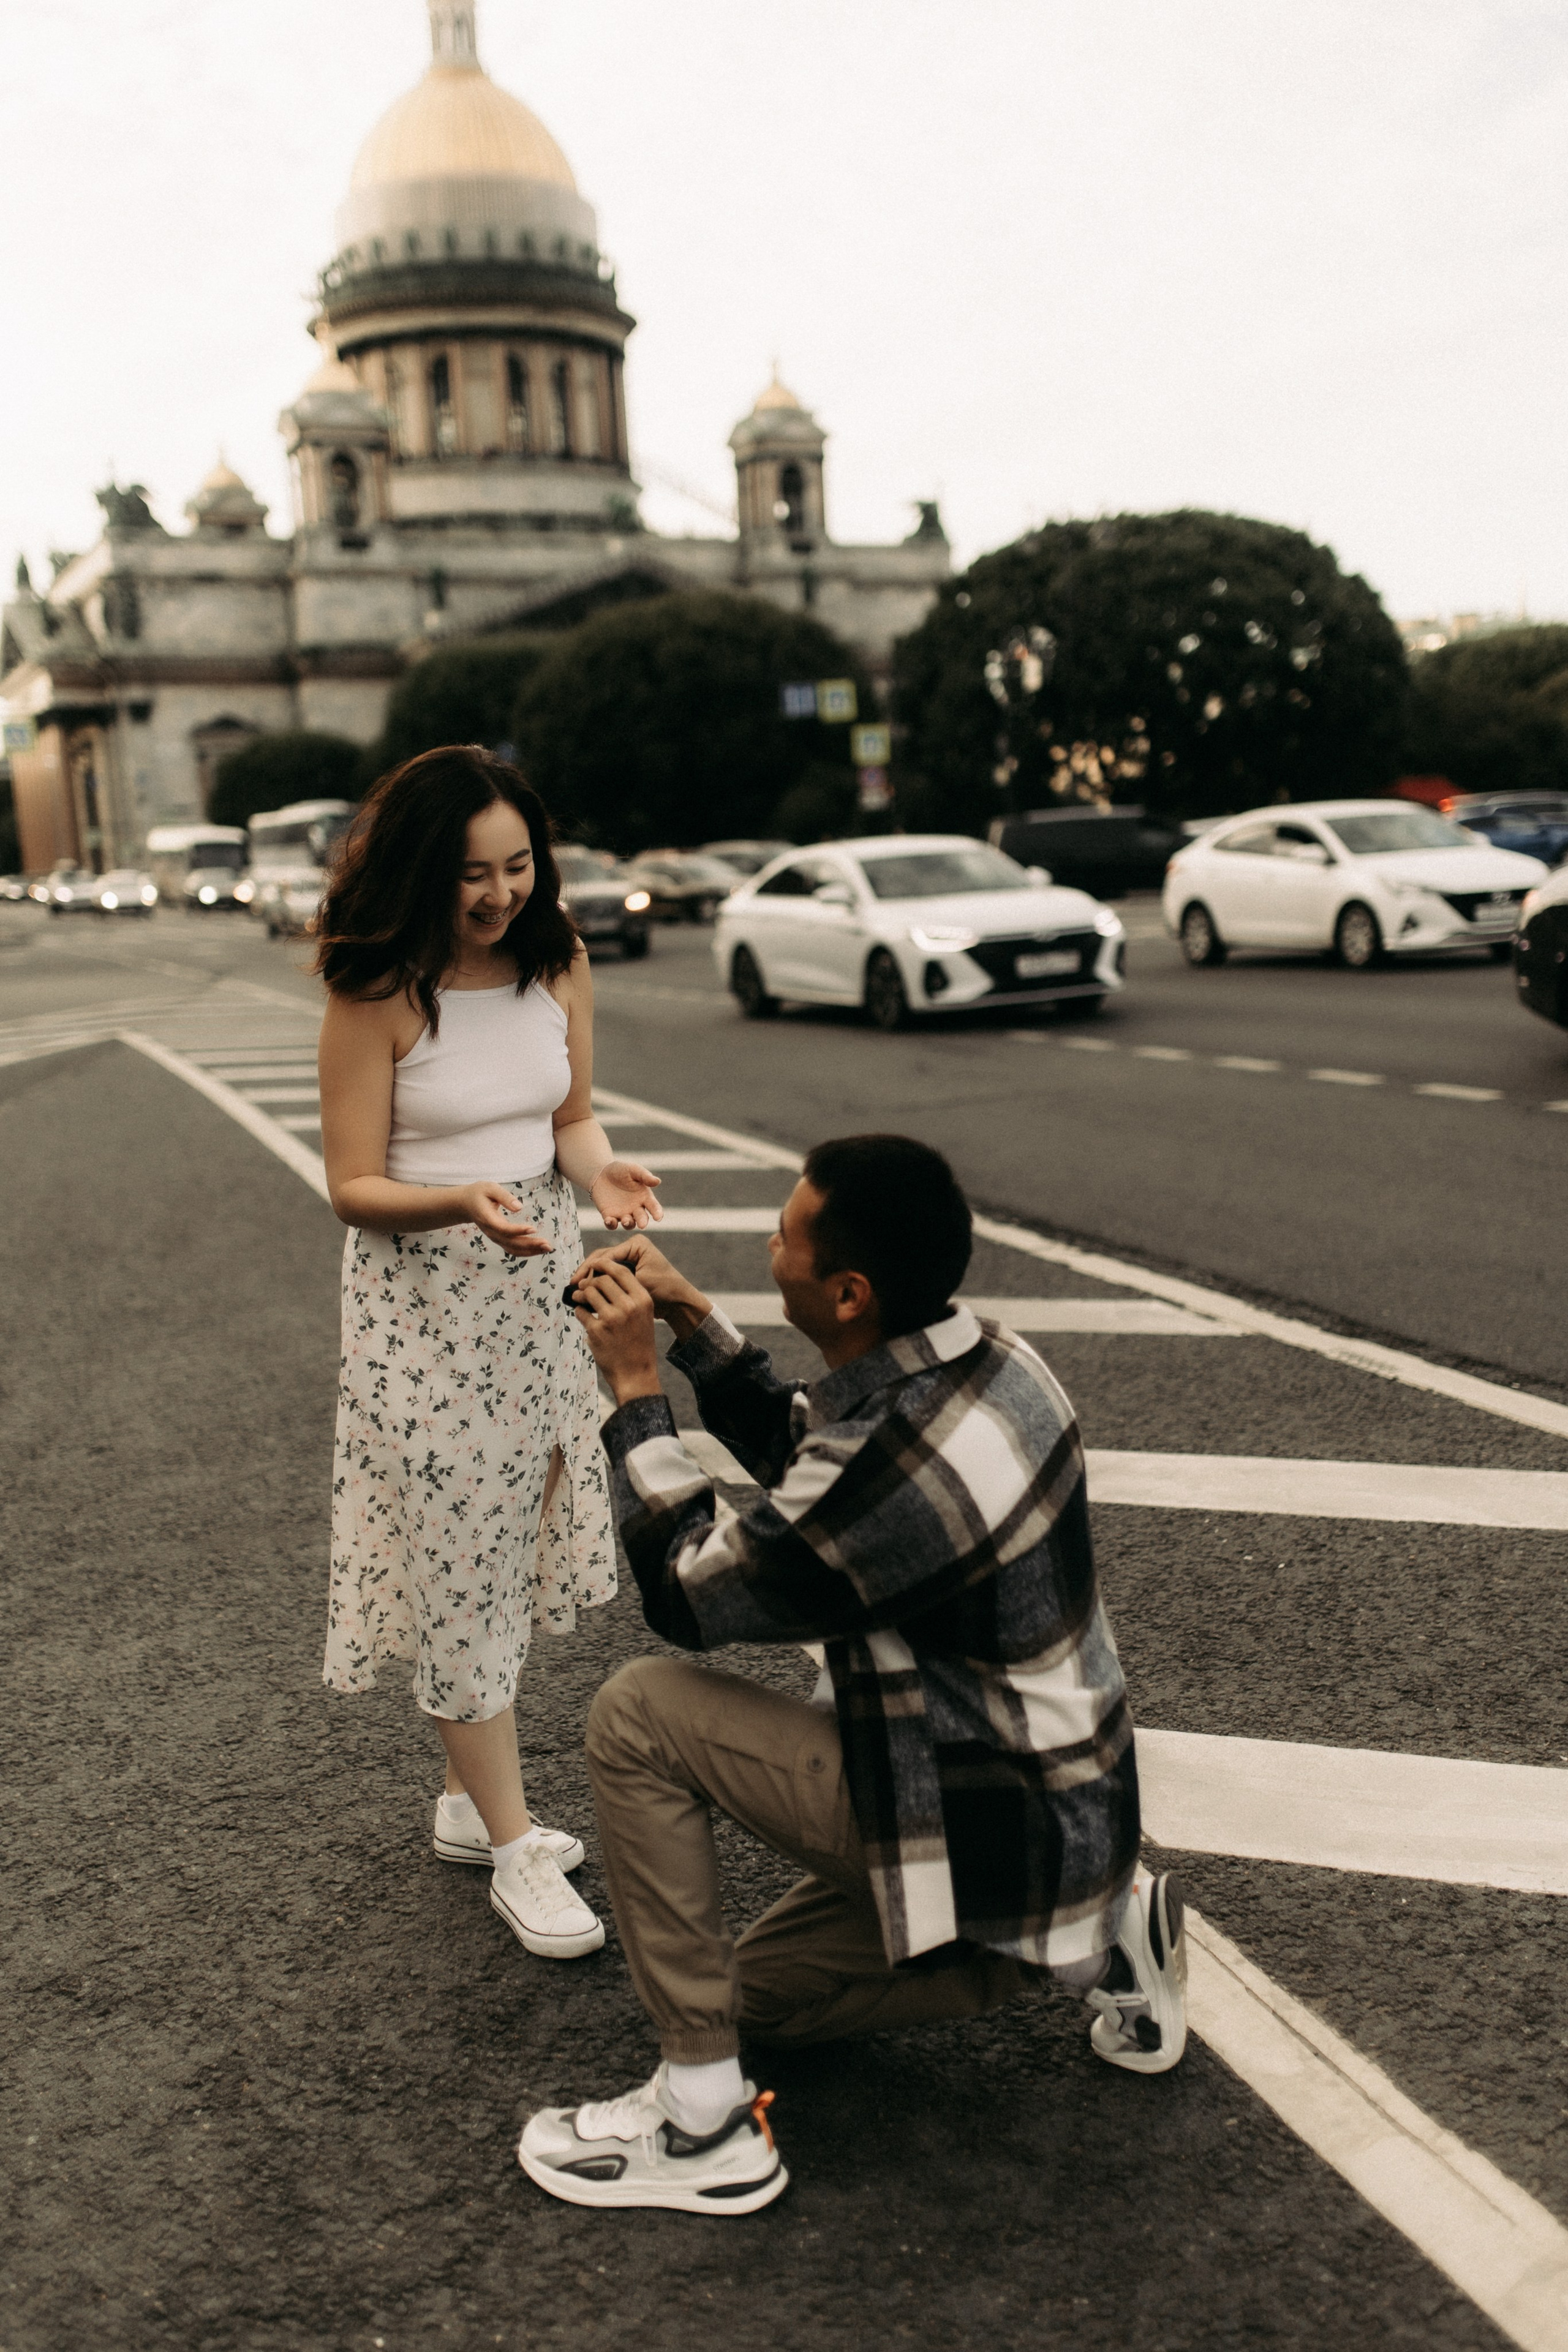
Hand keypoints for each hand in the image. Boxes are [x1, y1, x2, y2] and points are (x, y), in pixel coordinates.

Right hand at [459, 1182, 551, 1256]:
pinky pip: (513, 1249)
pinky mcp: (499, 1239)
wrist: (466, 1204)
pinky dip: (526, 1251)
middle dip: (530, 1245)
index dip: (518, 1231)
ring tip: (548, 1248)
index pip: (503, 1229)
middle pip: (511, 1243)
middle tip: (548, 1244)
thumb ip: (504, 1196)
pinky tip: (539, 1249)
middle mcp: (491, 1232)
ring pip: (513, 1249)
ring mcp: (495, 1237)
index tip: (533, 1228)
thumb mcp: (489, 1188)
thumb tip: (519, 1207)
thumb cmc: (479, 1193)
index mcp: (487, 1219)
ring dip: (531, 1251)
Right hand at [570, 1236, 708, 1323]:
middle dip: (586, 1273)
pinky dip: (598, 1283)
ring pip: (603, 1268)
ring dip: (590, 1278)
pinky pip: (608, 1276)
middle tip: (572, 1286)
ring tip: (576, 1290)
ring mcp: (629, 1259)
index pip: (606, 1255)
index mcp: (635, 1244)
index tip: (578, 1282)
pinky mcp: (627, 1271)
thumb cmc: (664, 1290)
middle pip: (601, 1259)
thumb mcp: (638, 1282)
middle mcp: (631, 1248)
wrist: (678, 1303)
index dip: (589, 1269)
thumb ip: (613, 1280)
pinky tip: (587, 1292)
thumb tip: (585, 1283)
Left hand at [571, 1259, 661, 1401]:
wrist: (636, 1374)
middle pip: (602, 1280)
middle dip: (589, 1281)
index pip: (621, 1271)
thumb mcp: (643, 1316)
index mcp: (642, 1300)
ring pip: (588, 1293)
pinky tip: (584, 1317)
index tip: (595, 1265)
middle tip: (584, 1286)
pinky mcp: (597, 1331)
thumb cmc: (638, 1344)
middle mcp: (629, 1306)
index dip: (605, 1264)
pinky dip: (579, 1312)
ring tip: (579, 1299)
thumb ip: (629, 1296)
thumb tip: (603, 1277)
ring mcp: (612, 1318)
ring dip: (580, 1294)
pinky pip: (580, 1312)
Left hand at [590, 1159, 663, 1231]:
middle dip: (642, 1222)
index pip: (654, 1207)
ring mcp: (623, 1214)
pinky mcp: (609, 1216)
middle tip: (642, 1225)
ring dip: (628, 1224)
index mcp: (645, 1197)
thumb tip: (658, 1181)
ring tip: (626, 1221)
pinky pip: (611, 1224)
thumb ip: (645, 1176)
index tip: (658, 1217)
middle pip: (642, 1218)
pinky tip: (609, 1220)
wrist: (601, 1173)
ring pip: (628, 1224)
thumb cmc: (621, 1170)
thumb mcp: (633, 1170)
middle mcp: (636, 1208)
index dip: (657, 1213)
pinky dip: (611, 1224)